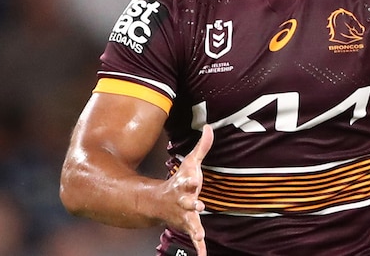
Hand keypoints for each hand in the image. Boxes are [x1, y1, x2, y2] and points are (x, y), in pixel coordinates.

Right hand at [163, 124, 213, 255]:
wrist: (160, 203)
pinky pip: (195, 238)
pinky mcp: (189, 226)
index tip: (194, 179)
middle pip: (188, 203)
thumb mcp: (191, 163)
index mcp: (184, 186)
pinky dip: (199, 248)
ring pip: (190, 223)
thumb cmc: (180, 182)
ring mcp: (185, 216)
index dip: (190, 180)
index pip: (187, 181)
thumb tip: (209, 126)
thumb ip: (202, 146)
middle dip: (192, 204)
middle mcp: (183, 202)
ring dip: (195, 229)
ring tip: (200, 236)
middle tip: (198, 206)